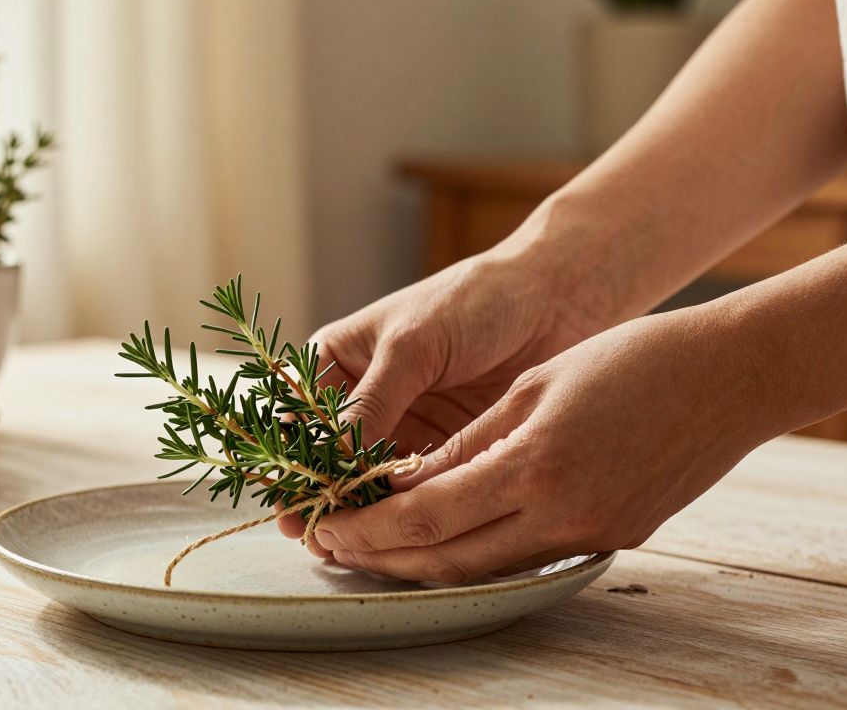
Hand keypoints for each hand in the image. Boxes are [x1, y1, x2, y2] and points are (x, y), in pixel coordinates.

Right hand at [279, 248, 603, 552]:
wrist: (555, 298)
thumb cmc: (473, 299)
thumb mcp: (412, 345)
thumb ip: (373, 402)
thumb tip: (335, 459)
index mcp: (337, 363)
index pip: (300, 419)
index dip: (293, 461)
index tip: (291, 500)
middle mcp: (363, 401)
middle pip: (329, 459)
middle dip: (322, 497)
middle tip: (315, 535)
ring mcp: (403, 429)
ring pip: (369, 482)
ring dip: (361, 514)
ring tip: (346, 547)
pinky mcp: (444, 451)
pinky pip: (415, 491)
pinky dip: (406, 515)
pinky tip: (397, 539)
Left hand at [310, 305, 776, 582]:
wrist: (731, 376)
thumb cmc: (631, 360)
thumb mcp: (533, 386)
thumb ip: (468, 442)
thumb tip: (407, 480)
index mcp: (534, 465)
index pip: (426, 515)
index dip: (369, 527)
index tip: (328, 525)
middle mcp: (562, 513)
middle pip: (448, 558)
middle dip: (383, 557)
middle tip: (336, 547)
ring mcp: (592, 533)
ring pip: (485, 567)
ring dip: (425, 562)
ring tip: (376, 549)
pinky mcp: (614, 537)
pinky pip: (527, 556)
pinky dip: (478, 552)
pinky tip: (446, 537)